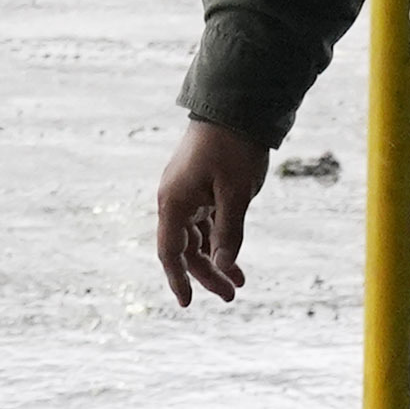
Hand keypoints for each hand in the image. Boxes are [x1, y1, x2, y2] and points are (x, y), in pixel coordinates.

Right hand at [154, 119, 271, 306]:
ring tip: (239, 283)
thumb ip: (228, 232)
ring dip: (215, 259)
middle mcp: (174, 199)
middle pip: (186, 248)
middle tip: (231, 296)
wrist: (235, 106)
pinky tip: (234, 256)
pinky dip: (218, 239)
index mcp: (174, 202)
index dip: (178, 279)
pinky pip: (205, 221)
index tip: (187, 303)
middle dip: (206, 274)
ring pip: (196, 237)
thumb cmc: (233, 147)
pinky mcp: (200, 186)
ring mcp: (187, 192)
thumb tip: (222, 264)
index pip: (170, 252)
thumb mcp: (236, 194)